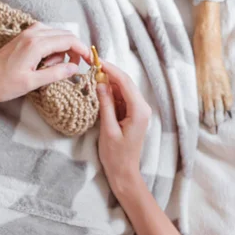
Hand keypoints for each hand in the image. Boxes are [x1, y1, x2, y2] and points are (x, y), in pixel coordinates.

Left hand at [0, 23, 90, 103]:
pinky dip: (52, 48)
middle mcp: (33, 33)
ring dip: (62, 50)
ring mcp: (27, 33)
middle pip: (65, 34)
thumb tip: (75, 68)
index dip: (83, 50)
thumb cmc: (2, 84)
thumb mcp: (32, 83)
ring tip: (52, 69)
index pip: (69, 40)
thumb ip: (56, 74)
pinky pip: (47, 37)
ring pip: (57, 35)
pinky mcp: (24, 36)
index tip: (90, 62)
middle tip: (72, 70)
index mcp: (36, 43)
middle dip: (74, 50)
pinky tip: (45, 63)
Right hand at [97, 61, 151, 196]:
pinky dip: (111, 93)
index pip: (125, 82)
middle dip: (109, 73)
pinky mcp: (132, 115)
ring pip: (123, 89)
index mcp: (139, 110)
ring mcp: (138, 111)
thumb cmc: (116, 155)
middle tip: (92, 64)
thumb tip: (100, 83)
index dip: (111, 69)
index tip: (97, 60)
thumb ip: (106, 105)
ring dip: (109, 82)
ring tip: (92, 74)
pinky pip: (121, 98)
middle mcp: (142, 107)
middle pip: (125, 83)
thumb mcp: (108, 129)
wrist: (124, 173)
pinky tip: (99, 89)